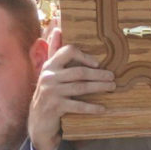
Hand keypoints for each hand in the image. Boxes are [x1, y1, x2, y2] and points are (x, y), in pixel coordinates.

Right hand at [28, 27, 113, 149]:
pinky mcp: (54, 106)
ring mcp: (50, 92)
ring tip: (112, 87)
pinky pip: (77, 105)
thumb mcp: (50, 72)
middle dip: (99, 74)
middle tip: (112, 77)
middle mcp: (48, 77)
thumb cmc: (49, 93)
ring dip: (99, 87)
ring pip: (81, 87)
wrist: (38, 120)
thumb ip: (55, 53)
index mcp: (49, 66)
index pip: (67, 51)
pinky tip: (103, 108)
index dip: (84, 55)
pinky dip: (92, 107)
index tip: (97, 63)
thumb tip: (58, 29)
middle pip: (79, 71)